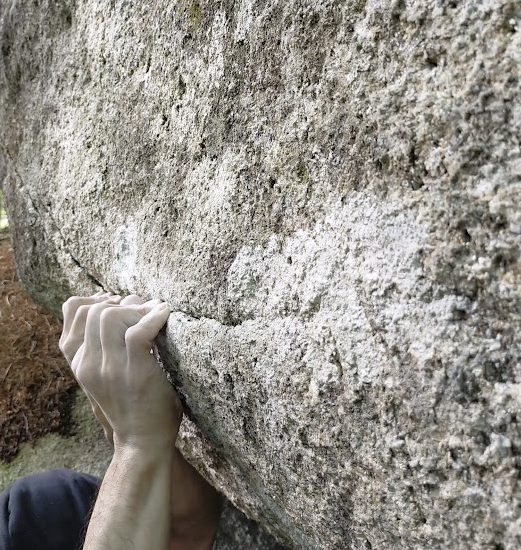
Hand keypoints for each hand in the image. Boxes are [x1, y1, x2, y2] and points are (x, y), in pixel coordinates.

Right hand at [60, 293, 182, 450]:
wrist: (143, 441)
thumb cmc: (133, 402)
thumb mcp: (107, 374)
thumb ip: (106, 344)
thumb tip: (128, 303)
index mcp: (79, 361)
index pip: (73, 309)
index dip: (98, 298)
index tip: (120, 302)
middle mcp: (87, 363)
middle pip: (93, 310)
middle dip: (122, 303)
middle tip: (144, 311)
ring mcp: (109, 368)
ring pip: (109, 316)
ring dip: (136, 309)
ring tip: (155, 316)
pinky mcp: (134, 371)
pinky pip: (137, 332)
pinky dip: (154, 317)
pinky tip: (165, 315)